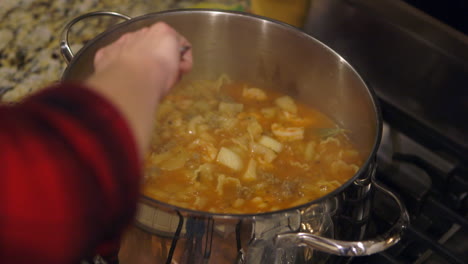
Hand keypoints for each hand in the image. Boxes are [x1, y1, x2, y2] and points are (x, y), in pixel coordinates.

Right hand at [85, 22, 192, 156]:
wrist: (132, 77)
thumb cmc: (120, 90)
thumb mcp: (114, 92)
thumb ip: (118, 93)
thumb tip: (115, 116)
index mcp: (110, 57)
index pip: (127, 59)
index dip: (140, 71)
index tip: (148, 85)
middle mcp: (125, 42)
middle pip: (147, 52)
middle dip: (157, 66)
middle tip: (162, 84)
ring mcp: (144, 35)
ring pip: (164, 48)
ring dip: (171, 64)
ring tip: (173, 80)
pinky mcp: (163, 31)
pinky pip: (179, 44)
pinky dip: (183, 59)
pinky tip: (182, 71)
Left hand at [93, 22, 192, 96]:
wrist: (130, 82)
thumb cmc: (160, 74)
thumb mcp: (179, 70)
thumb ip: (178, 64)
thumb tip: (174, 68)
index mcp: (163, 31)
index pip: (178, 43)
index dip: (183, 60)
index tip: (182, 73)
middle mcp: (141, 32)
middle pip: (155, 45)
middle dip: (159, 58)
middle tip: (163, 78)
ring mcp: (122, 41)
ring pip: (134, 50)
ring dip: (139, 62)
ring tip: (142, 80)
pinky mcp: (106, 52)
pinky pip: (116, 58)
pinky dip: (120, 67)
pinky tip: (124, 79)